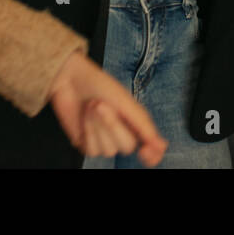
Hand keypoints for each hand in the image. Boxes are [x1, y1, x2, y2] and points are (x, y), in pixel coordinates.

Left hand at [47, 50, 166, 165]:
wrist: (71, 79)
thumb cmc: (100, 86)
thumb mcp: (127, 103)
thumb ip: (144, 126)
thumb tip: (162, 147)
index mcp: (135, 124)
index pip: (150, 151)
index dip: (151, 155)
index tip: (145, 151)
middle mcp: (121, 135)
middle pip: (127, 147)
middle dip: (113, 125)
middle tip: (102, 105)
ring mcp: (103, 141)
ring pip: (109, 150)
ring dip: (99, 126)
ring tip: (93, 106)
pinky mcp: (86, 144)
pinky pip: (93, 150)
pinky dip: (89, 131)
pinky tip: (85, 116)